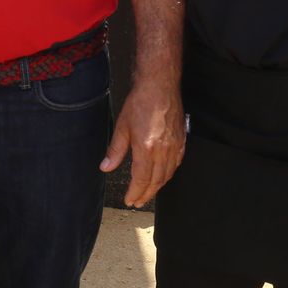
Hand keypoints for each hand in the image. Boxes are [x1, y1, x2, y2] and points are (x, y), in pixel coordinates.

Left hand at [101, 78, 184, 206]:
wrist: (160, 85)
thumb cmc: (141, 102)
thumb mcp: (122, 126)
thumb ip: (115, 150)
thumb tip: (106, 167)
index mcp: (146, 148)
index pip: (141, 179)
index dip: (135, 193)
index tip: (129, 200)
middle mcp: (163, 150)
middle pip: (156, 181)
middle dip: (146, 194)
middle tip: (137, 202)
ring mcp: (174, 146)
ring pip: (167, 175)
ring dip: (157, 187)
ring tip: (148, 192)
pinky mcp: (182, 140)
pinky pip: (176, 164)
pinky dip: (169, 174)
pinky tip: (163, 176)